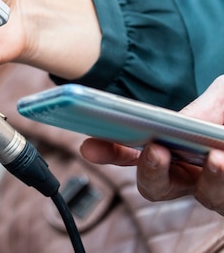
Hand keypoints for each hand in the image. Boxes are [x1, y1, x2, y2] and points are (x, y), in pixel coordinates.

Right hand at [81, 76, 223, 215]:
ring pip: (204, 199)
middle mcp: (192, 175)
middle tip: (156, 150)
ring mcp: (218, 190)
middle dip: (151, 172)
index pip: (132, 154)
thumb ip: (207, 104)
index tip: (90, 146)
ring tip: (215, 156)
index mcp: (174, 149)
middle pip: (158, 187)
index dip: (109, 152)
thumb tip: (184, 123)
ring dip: (208, 181)